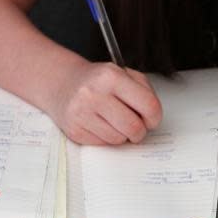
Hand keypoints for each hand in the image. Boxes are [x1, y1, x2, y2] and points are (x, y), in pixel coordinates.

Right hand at [46, 61, 161, 144]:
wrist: (63, 84)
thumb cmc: (97, 81)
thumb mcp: (123, 74)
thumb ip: (143, 91)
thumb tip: (152, 117)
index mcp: (111, 76)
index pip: (148, 105)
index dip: (155, 117)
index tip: (152, 119)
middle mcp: (94, 94)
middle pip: (134, 127)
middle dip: (140, 131)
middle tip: (136, 126)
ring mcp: (82, 114)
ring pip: (118, 139)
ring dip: (122, 134)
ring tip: (114, 121)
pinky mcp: (75, 130)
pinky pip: (103, 144)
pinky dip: (107, 137)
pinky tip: (100, 124)